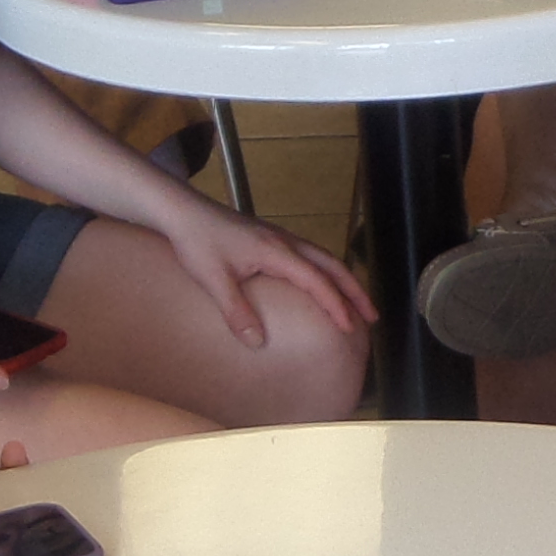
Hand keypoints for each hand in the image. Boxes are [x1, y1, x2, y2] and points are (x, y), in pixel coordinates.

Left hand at [162, 201, 374, 348]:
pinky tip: (322, 284)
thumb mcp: (213, 280)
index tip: (350, 328)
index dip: (335, 305)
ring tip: (357, 303)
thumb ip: (236, 311)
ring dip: (343, 280)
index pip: (317, 281)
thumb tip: (258, 343)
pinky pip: (310, 255)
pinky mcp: (271, 238)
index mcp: (276, 252)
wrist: (182, 211)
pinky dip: (326, 271)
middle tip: (372, 316)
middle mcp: (285, 242)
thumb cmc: (196, 242)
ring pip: (323, 257)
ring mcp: (280, 237)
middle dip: (355, 291)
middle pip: (332, 265)